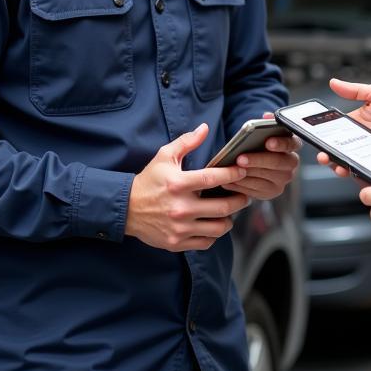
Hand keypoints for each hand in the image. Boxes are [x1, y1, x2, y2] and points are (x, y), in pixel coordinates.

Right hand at [126, 124, 249, 251]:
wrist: (126, 208)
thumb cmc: (149, 180)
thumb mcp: (164, 156)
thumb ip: (186, 142)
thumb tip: (204, 128)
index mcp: (178, 184)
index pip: (213, 178)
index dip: (232, 174)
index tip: (241, 171)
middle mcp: (180, 208)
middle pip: (223, 207)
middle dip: (239, 200)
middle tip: (243, 195)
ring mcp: (179, 228)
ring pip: (218, 228)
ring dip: (228, 219)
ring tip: (229, 211)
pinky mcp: (176, 242)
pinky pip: (206, 242)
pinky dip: (214, 234)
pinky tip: (212, 224)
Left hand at [223, 115, 301, 199]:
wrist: (259, 165)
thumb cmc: (261, 145)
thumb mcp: (265, 133)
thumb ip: (267, 124)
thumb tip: (266, 116)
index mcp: (292, 146)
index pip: (292, 143)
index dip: (280, 143)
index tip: (267, 142)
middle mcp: (291, 164)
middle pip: (277, 163)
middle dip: (257, 160)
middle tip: (240, 158)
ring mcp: (282, 180)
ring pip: (265, 178)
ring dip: (247, 173)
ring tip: (231, 168)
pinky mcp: (271, 192)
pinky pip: (256, 190)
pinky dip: (241, 185)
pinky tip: (229, 180)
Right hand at [316, 79, 370, 179]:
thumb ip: (352, 90)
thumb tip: (333, 82)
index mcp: (356, 121)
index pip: (334, 131)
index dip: (323, 135)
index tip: (313, 137)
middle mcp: (361, 137)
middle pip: (338, 149)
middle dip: (326, 154)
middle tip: (322, 156)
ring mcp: (370, 149)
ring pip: (349, 160)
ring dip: (338, 165)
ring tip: (333, 164)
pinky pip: (366, 166)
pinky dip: (357, 170)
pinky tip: (350, 170)